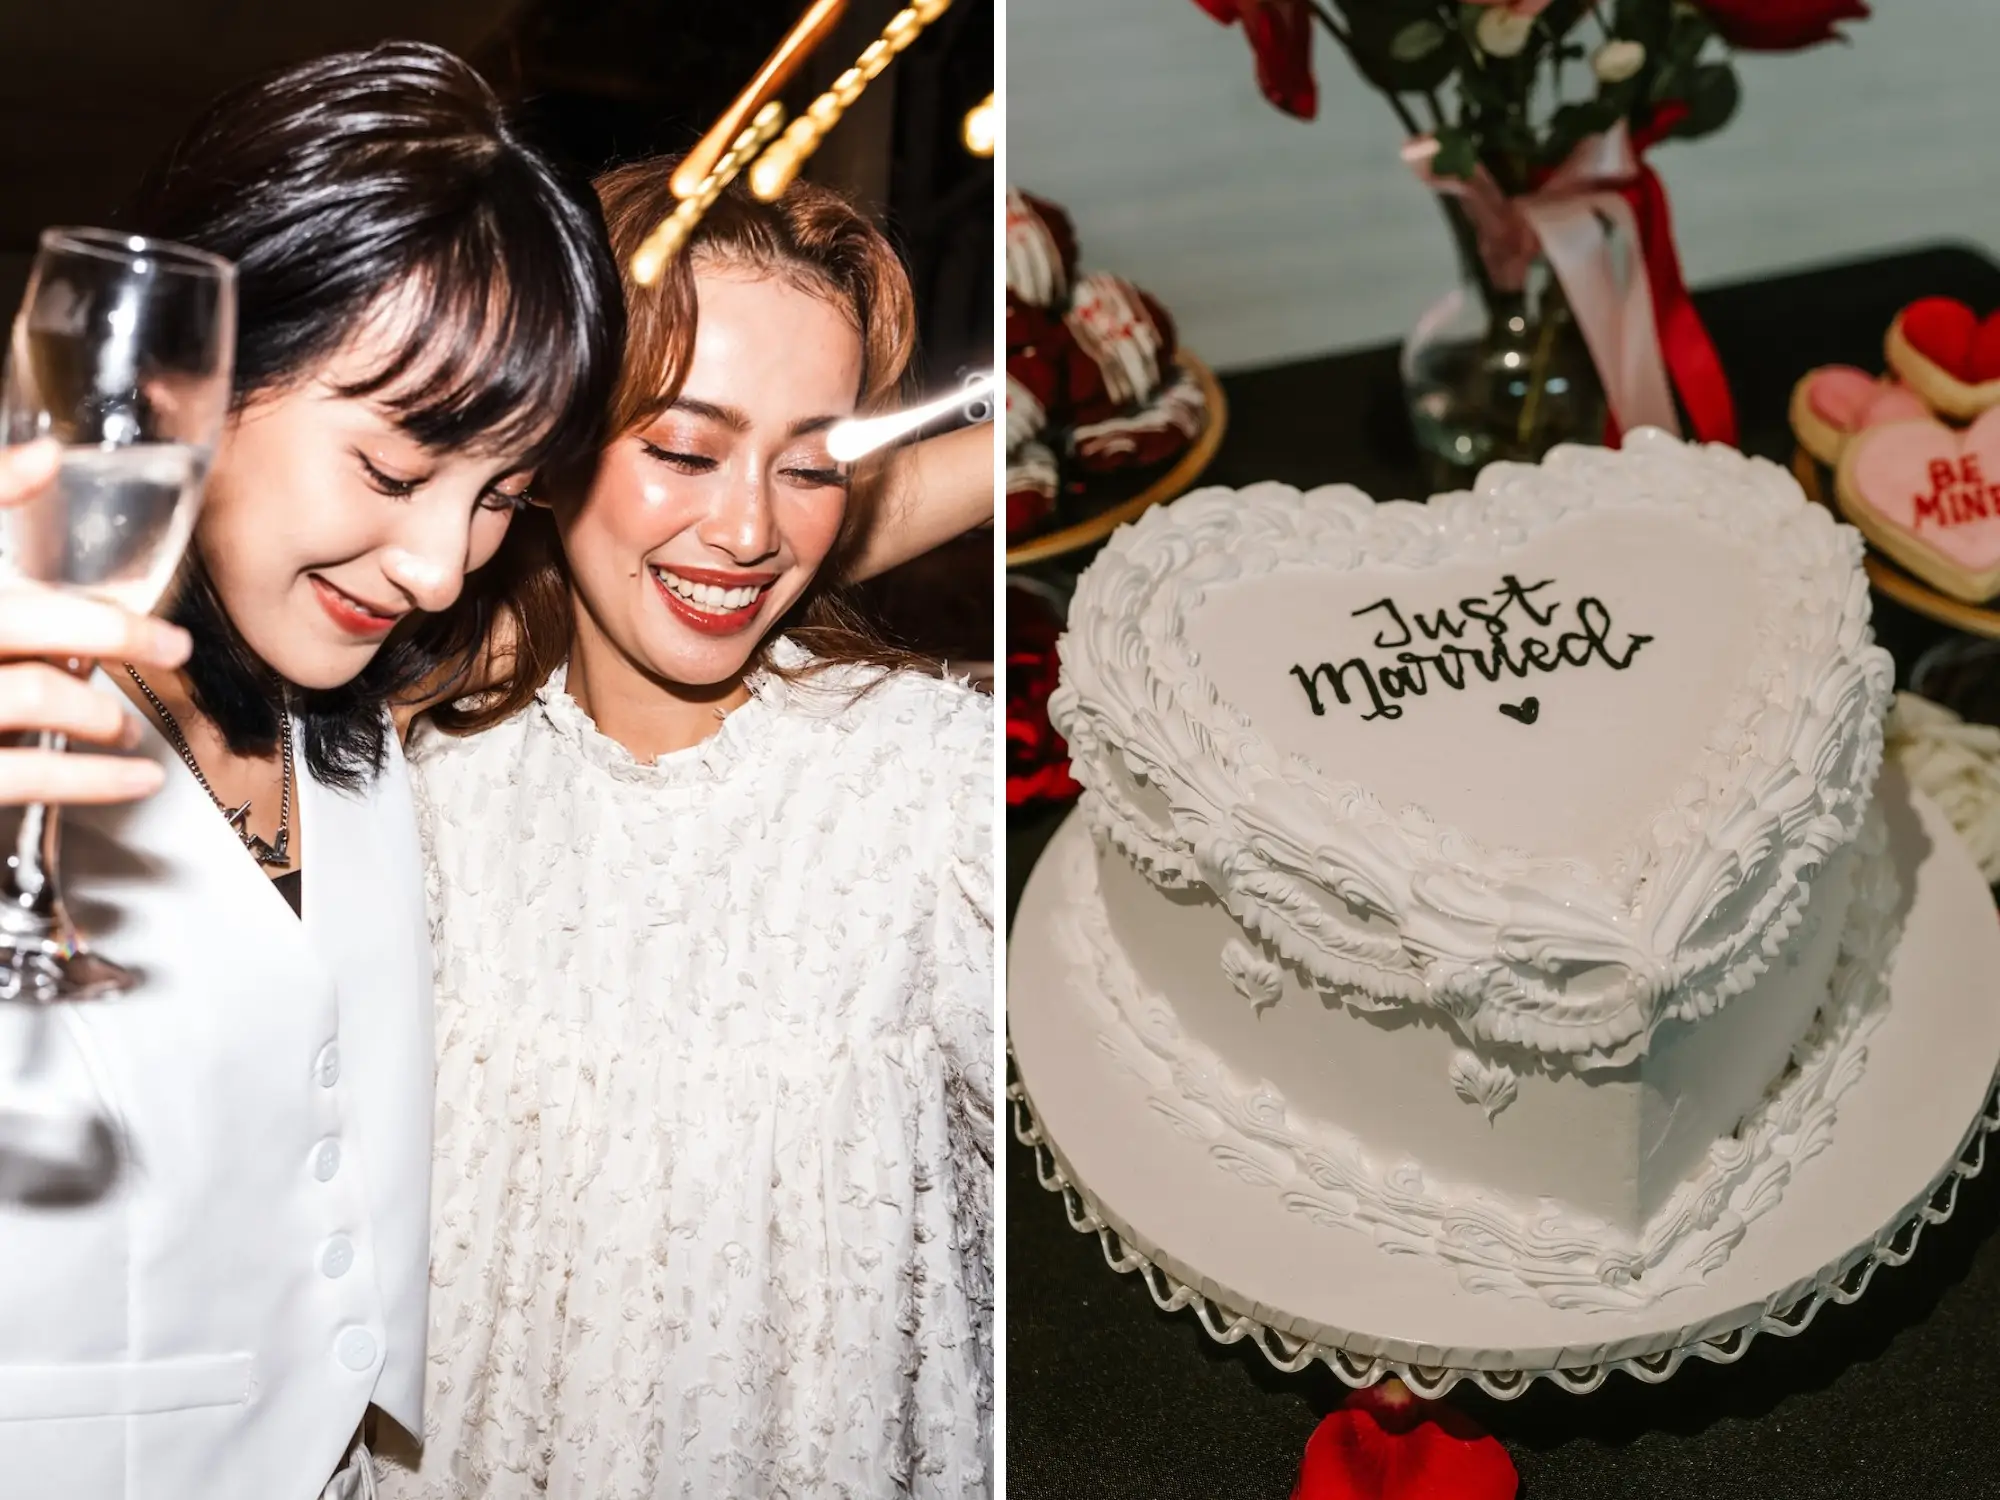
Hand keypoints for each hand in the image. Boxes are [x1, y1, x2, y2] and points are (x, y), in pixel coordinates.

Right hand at [0, 441, 190, 803]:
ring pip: (30, 692)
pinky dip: (95, 780)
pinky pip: (26, 776)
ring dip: (98, 709)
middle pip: (18, 619)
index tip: (59, 476)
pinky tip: (138, 777)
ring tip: (127, 726)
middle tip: (170, 645)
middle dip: (108, 632)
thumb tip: (48, 455)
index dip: (5, 498)